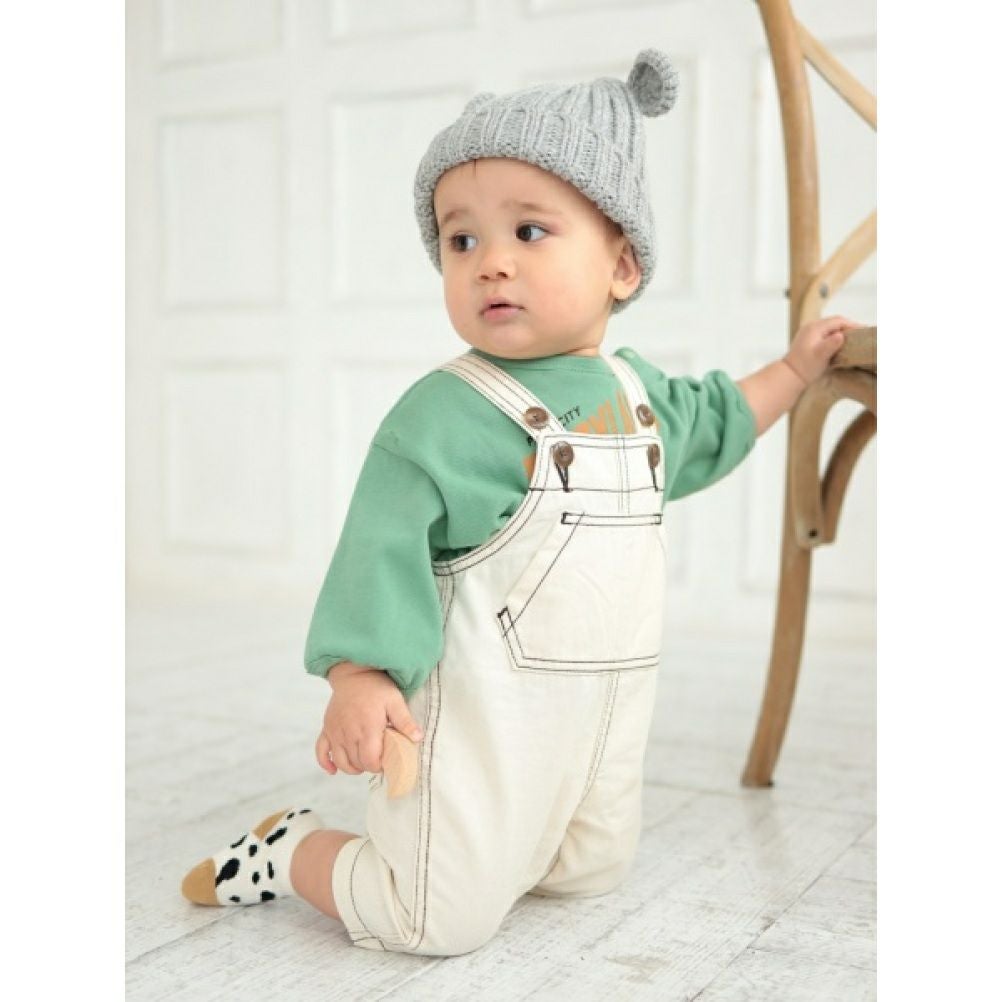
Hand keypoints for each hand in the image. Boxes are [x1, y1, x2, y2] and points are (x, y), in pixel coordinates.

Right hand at [315, 662, 422, 776]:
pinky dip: (325, 763)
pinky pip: (321, 751)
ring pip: (340, 761)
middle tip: (377, 759)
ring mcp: (335, 731)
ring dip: (351, 768)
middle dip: (368, 766)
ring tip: (362, 764)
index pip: (370, 760)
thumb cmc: (376, 687)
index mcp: (368, 727)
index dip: (379, 766)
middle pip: (356, 763)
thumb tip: (417, 738)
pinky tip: (333, 770)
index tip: (386, 761)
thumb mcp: (395, 701)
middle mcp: (349, 732)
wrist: (354, 673)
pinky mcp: (327, 728)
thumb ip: (405, 721)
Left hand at [784, 315, 863, 385]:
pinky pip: (826, 334)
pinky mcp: (809, 340)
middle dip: (849, 327)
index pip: (838, 321)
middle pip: (835, 322)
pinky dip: (835, 337)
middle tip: (861, 335)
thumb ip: (831, 344)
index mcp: (815, 328)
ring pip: (830, 328)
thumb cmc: (805, 367)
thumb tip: (841, 335)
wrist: (790, 375)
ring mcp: (809, 333)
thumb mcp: (820, 356)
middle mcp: (811, 327)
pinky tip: (841, 344)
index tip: (864, 330)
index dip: (852, 324)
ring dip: (842, 332)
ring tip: (854, 339)